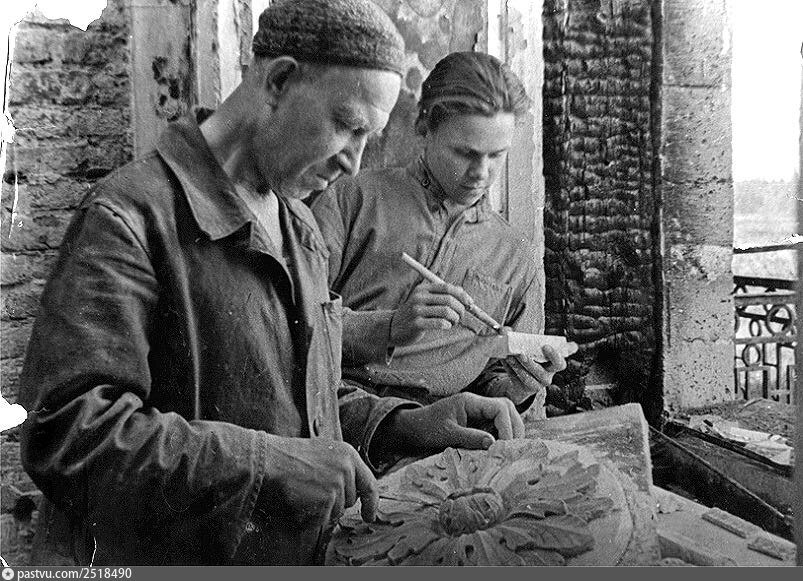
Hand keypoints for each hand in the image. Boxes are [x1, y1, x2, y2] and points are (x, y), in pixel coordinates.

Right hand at [264, 436, 377, 524]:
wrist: (269, 461)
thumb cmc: (289, 456)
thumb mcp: (323, 451)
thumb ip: (341, 467)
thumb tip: (352, 489)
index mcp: (348, 454)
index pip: (369, 483)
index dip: (371, 502)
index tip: (369, 514)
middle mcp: (347, 469)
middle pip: (351, 500)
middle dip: (336, 502)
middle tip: (313, 490)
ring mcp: (338, 486)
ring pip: (336, 511)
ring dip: (322, 508)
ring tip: (303, 490)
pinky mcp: (326, 501)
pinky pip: (323, 518)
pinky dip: (311, 515)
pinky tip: (299, 499)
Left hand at [388, 392, 524, 450]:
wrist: (413, 428)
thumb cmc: (426, 428)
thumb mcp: (446, 435)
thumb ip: (470, 438)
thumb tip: (493, 443)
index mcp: (470, 401)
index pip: (500, 408)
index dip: (507, 426)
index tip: (506, 446)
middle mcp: (477, 404)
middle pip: (507, 409)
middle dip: (514, 427)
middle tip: (513, 449)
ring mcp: (478, 412)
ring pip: (504, 417)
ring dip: (510, 432)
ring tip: (509, 451)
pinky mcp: (477, 422)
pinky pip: (496, 426)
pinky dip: (502, 436)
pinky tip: (500, 450)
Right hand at [389, 281, 470, 345]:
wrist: (394, 327)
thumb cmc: (416, 314)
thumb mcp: (427, 300)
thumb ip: (444, 296)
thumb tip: (466, 296)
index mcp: (423, 288)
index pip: (447, 288)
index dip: (462, 295)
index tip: (470, 304)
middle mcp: (419, 297)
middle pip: (449, 300)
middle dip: (460, 309)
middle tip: (461, 316)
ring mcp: (416, 310)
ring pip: (446, 312)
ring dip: (455, 319)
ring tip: (452, 323)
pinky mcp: (416, 324)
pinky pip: (439, 323)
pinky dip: (447, 325)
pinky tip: (445, 326)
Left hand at [499, 342, 578, 403]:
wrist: (524, 377)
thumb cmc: (532, 358)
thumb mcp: (534, 348)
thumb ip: (524, 337)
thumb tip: (505, 330)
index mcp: (554, 365)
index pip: (560, 363)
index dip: (554, 356)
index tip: (545, 346)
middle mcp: (547, 377)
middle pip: (541, 372)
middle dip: (530, 363)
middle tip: (521, 354)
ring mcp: (536, 385)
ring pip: (527, 378)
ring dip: (517, 366)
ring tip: (509, 356)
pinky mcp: (524, 389)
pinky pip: (516, 380)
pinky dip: (510, 369)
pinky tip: (505, 360)